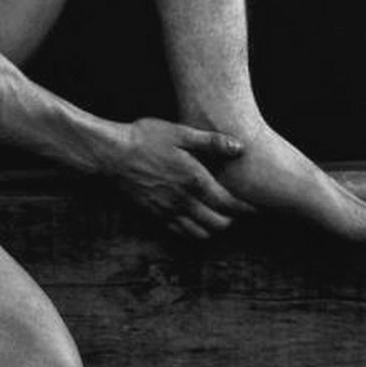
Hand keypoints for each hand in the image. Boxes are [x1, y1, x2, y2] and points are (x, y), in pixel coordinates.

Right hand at [104, 118, 254, 238]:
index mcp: (195, 181)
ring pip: (200, 233)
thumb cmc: (144, 139)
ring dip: (212, 227)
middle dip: (231, 219)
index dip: (246, 209)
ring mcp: (168, 211)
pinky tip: (192, 219)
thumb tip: (240, 148)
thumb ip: (211, 142)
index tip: (256, 207)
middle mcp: (184, 201)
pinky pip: (179, 232)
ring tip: (216, 216)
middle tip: (236, 210)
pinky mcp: (154, 215)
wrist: (110, 154)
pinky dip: (192, 231)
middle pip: (218, 224)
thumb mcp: (179, 133)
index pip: (230, 204)